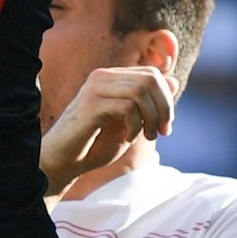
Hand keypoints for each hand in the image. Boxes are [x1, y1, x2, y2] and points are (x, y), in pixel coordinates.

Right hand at [40, 65, 175, 198]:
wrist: (63, 162)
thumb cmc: (94, 145)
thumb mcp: (129, 123)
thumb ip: (149, 104)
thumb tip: (173, 80)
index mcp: (112, 78)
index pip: (152, 74)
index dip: (166, 101)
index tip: (165, 127)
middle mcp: (103, 76)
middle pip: (150, 79)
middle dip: (164, 108)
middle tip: (161, 133)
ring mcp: (95, 88)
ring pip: (141, 91)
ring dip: (151, 118)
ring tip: (145, 137)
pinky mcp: (91, 104)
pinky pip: (128, 107)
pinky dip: (135, 125)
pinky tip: (127, 138)